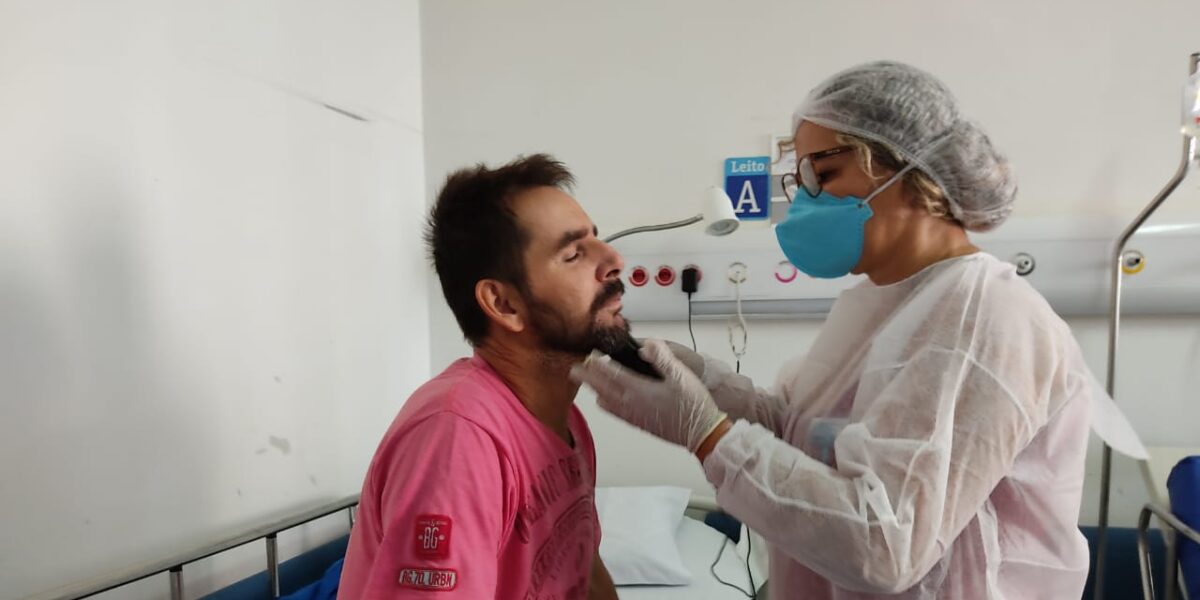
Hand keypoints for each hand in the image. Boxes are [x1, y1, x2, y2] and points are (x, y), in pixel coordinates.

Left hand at [571, 339, 726, 451]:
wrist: (700, 433)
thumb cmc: (692, 405)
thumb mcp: (681, 374)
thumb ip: (661, 357)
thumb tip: (645, 345)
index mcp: (637, 389)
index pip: (608, 372)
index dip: (595, 362)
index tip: (586, 353)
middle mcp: (629, 403)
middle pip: (599, 387)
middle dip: (586, 377)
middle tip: (574, 369)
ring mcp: (631, 416)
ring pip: (603, 400)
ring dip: (594, 389)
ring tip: (589, 381)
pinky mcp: (637, 424)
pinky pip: (613, 412)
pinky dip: (604, 402)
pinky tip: (607, 399)